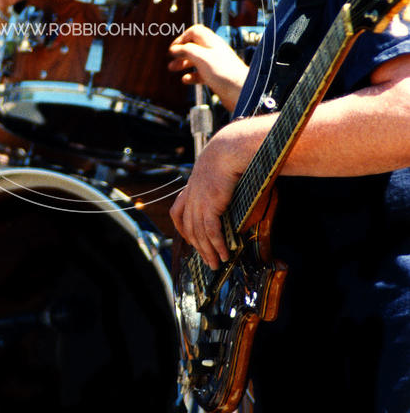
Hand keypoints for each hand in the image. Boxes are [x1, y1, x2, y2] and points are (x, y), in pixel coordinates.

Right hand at [168, 24, 247, 111]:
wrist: (241, 90)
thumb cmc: (225, 73)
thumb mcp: (201, 57)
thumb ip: (186, 50)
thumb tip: (175, 49)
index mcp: (211, 42)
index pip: (195, 31)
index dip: (182, 38)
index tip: (174, 47)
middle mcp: (213, 51)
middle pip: (194, 46)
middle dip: (180, 51)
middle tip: (171, 58)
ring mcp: (215, 64)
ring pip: (196, 60)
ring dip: (183, 63)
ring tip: (173, 68)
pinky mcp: (216, 76)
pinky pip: (200, 73)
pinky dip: (191, 75)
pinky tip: (186, 80)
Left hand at [170, 122, 251, 268]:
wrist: (230, 148)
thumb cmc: (231, 156)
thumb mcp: (222, 173)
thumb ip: (223, 191)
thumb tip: (234, 206)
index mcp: (192, 186)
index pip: (178, 212)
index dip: (182, 228)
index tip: (190, 239)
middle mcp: (192, 195)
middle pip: (188, 228)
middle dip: (197, 247)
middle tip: (206, 260)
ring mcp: (198, 200)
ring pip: (199, 233)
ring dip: (208, 251)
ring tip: (216, 264)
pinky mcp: (209, 204)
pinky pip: (210, 231)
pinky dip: (217, 245)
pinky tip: (223, 254)